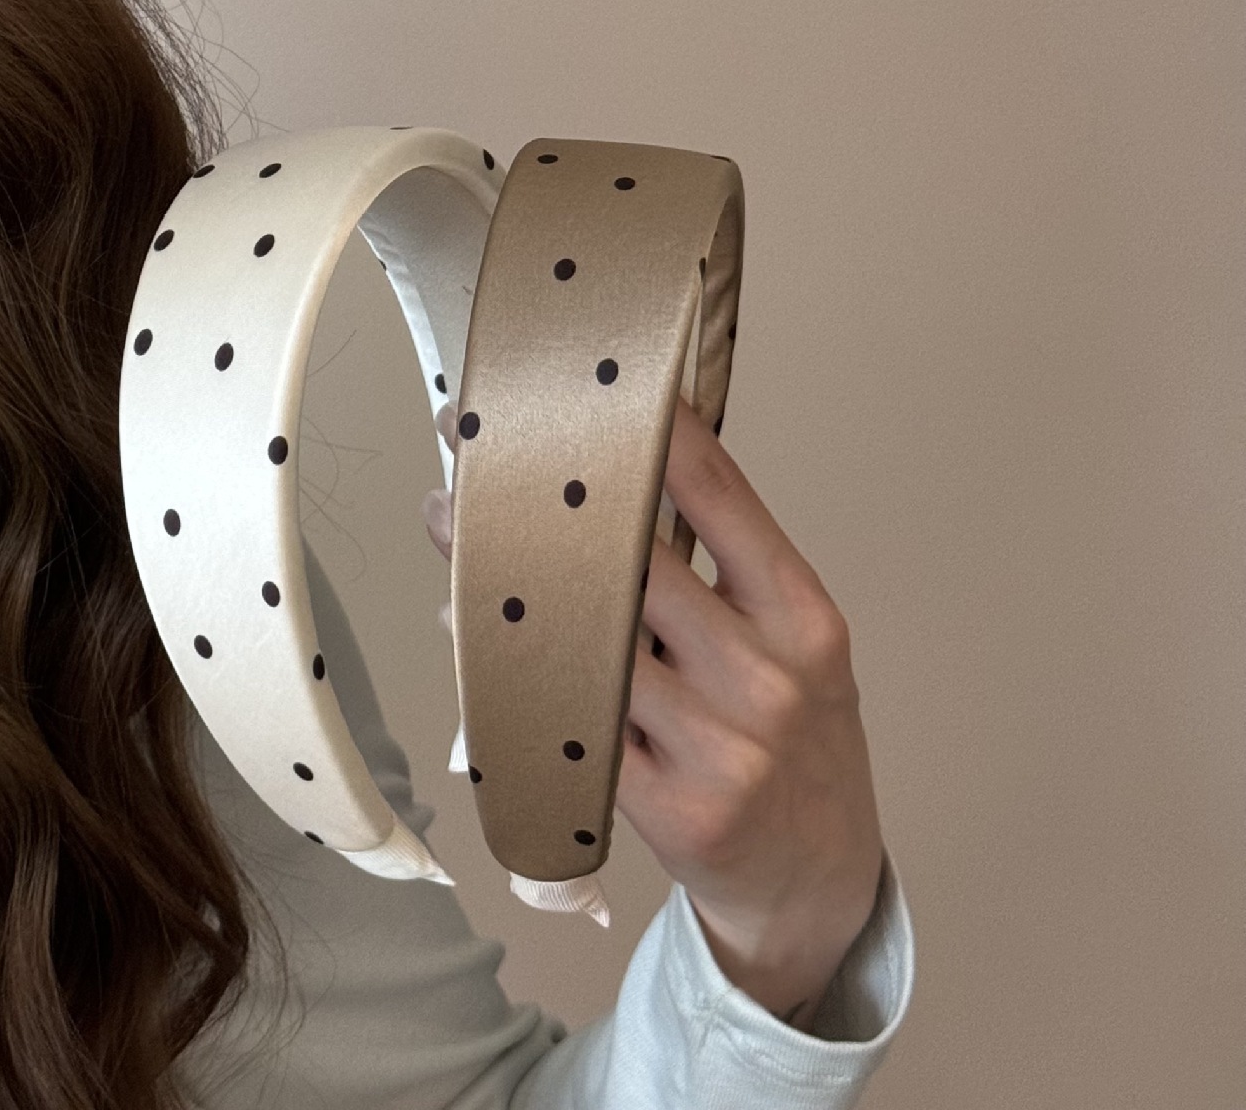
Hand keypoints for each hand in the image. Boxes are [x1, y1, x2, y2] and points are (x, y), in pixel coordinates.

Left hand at [422, 397, 883, 1028]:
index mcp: (801, 614)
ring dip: (505, 582)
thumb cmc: (793, 740)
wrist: (819, 884)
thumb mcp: (791, 644)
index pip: (716, 491)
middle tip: (473, 448)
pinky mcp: (670, 811)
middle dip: (544, 497)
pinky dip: (512, 673)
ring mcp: (721, 748)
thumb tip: (603, 477)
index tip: (576, 382)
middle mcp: (767, 675)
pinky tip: (471, 635)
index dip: (638, 427)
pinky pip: (571, 724)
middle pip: (633, 557)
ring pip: (588, 640)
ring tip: (448, 531)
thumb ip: (716, 568)